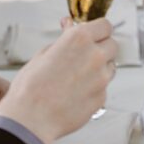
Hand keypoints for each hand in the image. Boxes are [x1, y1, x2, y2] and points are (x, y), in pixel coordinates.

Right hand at [0, 19, 117, 143]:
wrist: (31, 118)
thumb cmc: (31, 85)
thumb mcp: (44, 53)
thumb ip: (63, 39)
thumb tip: (69, 27)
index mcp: (79, 38)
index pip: (105, 25)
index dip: (98, 29)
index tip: (93, 34)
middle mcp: (95, 56)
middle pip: (112, 45)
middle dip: (101, 47)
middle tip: (85, 54)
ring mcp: (101, 78)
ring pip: (110, 67)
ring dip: (100, 67)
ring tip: (78, 76)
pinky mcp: (102, 98)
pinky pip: (103, 87)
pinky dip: (94, 87)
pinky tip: (76, 92)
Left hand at [0, 76, 9, 139]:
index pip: (8, 91)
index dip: (9, 106)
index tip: (2, 122)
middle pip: (16, 104)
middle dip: (11, 118)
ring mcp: (2, 106)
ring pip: (15, 116)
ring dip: (9, 126)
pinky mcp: (2, 118)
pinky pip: (9, 125)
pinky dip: (5, 132)